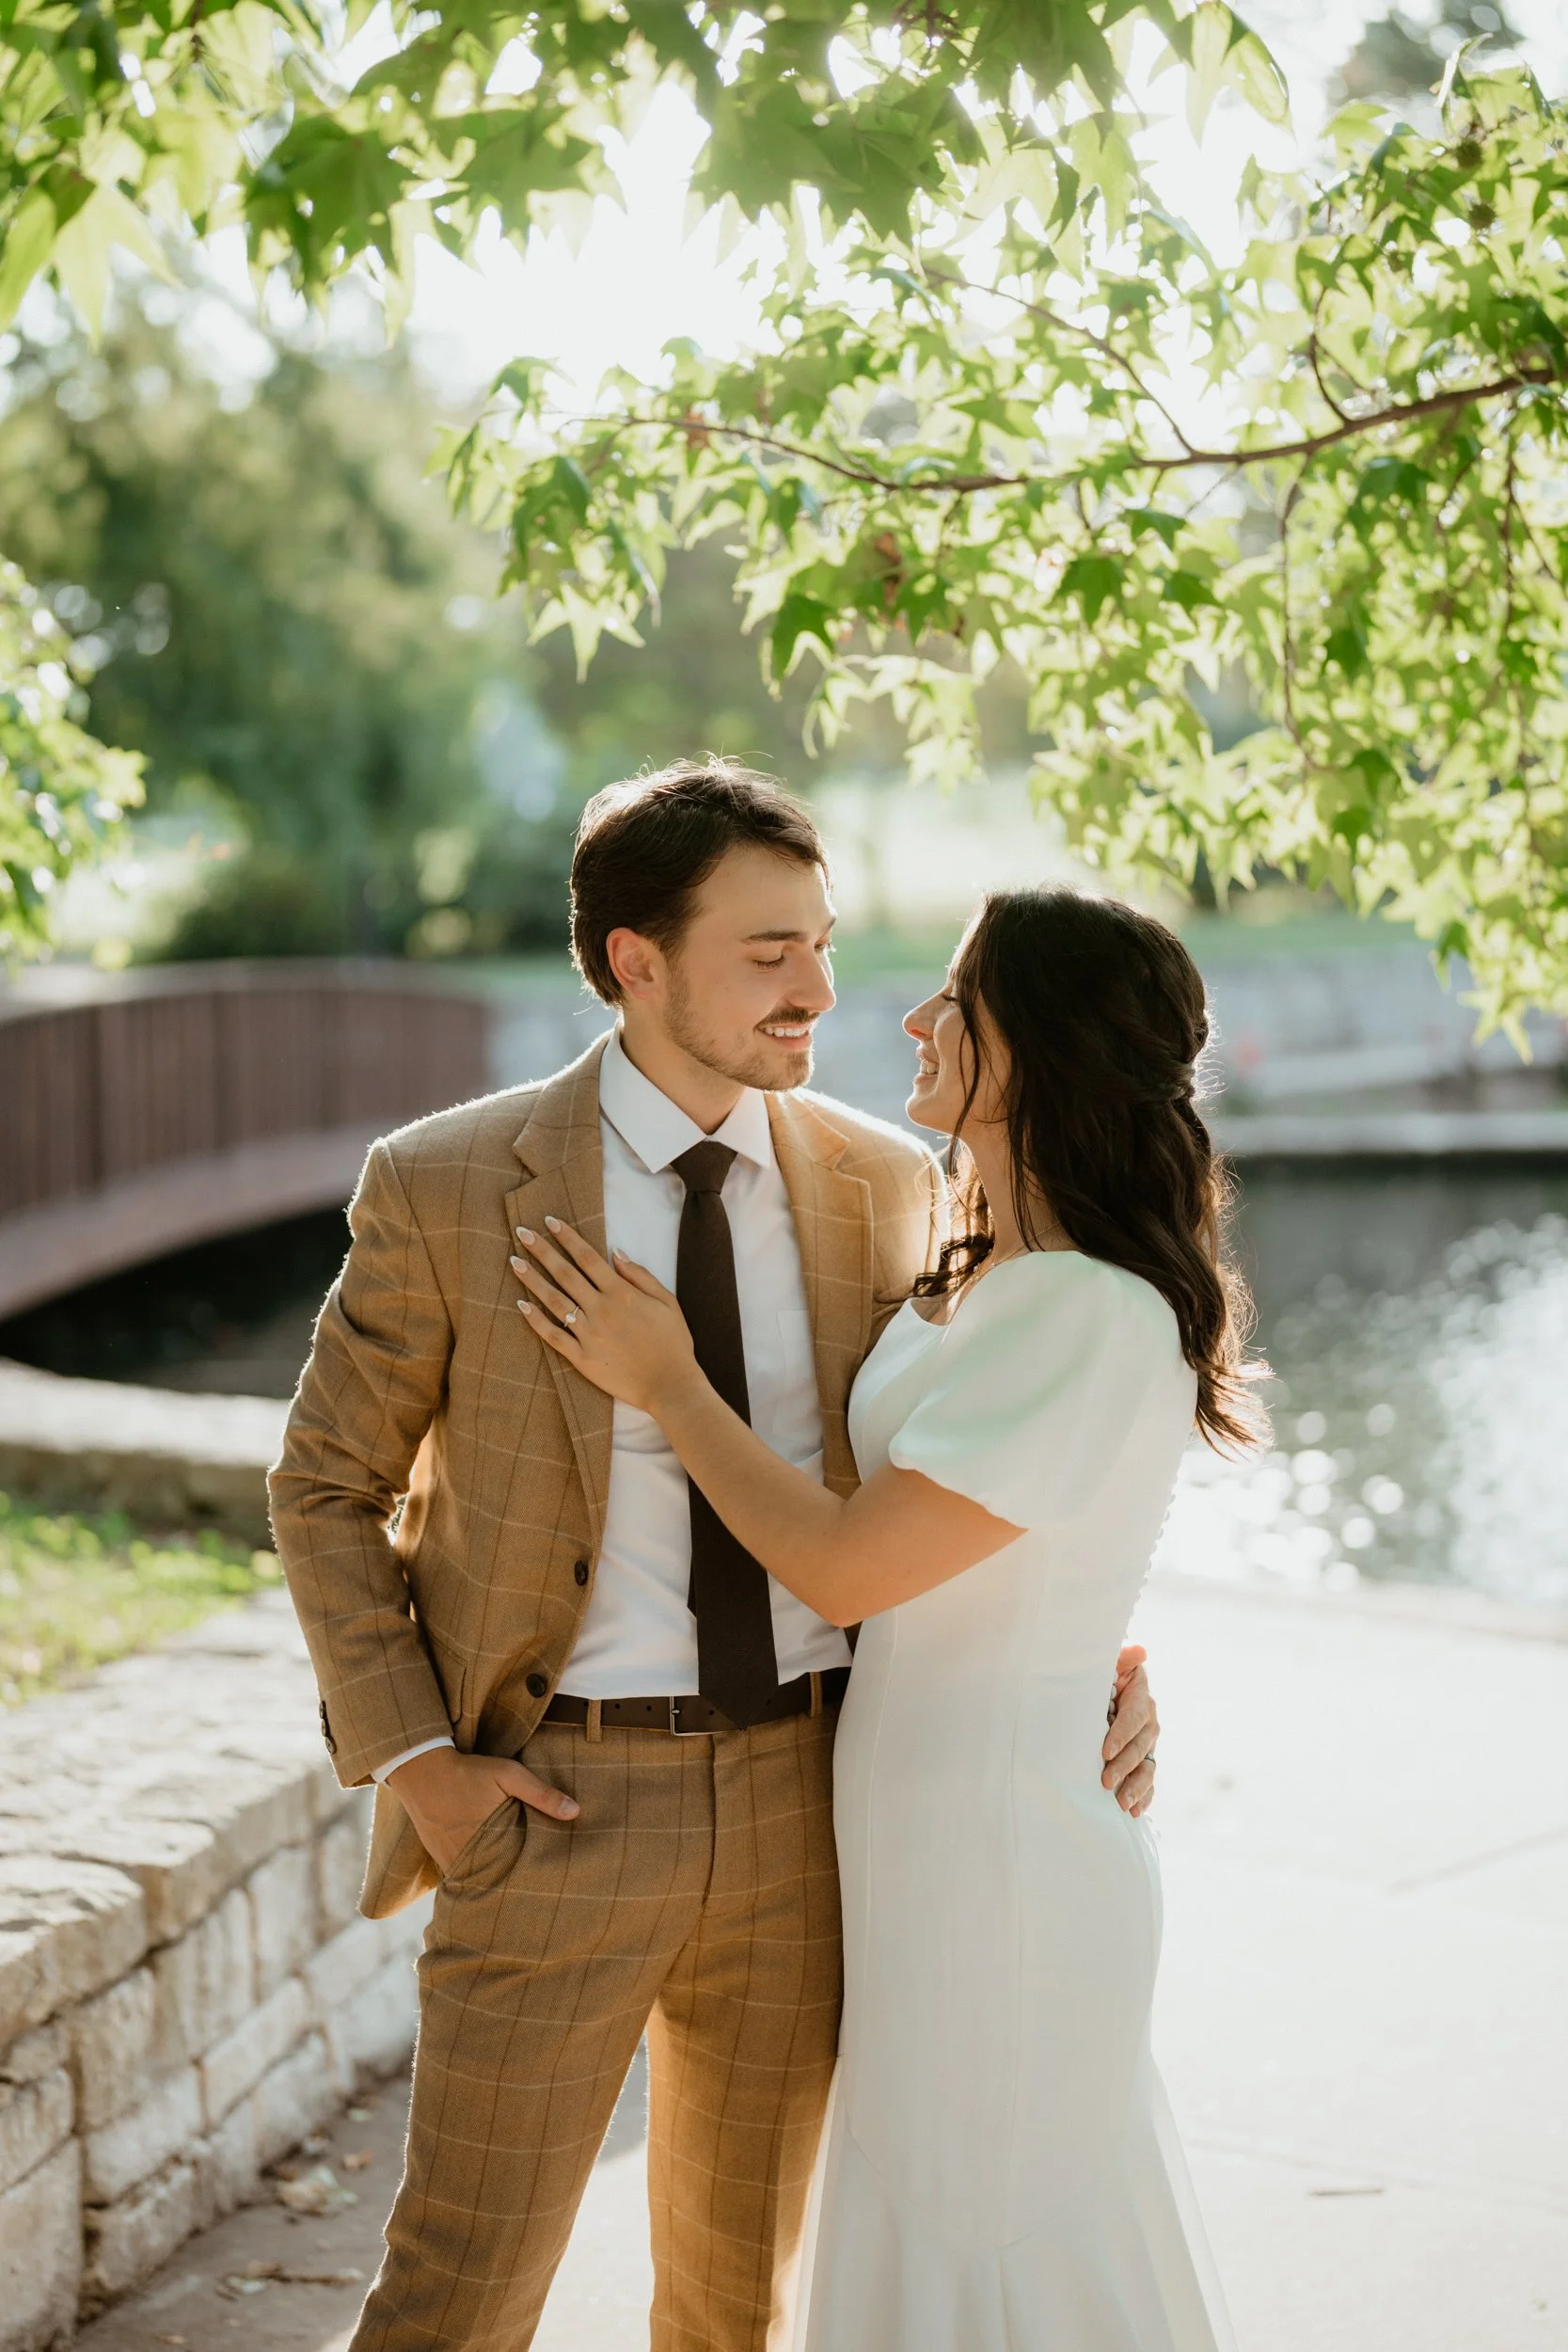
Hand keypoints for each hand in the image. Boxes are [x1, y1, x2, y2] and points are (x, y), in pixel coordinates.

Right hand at [387, 1745, 577, 1876]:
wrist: (421, 1771)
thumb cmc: (469, 1772)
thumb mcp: (509, 1775)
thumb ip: (541, 1794)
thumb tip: (576, 1812)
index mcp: (491, 1841)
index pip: (517, 1871)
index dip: (533, 1876)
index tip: (549, 1880)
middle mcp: (470, 1857)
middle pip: (498, 1880)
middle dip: (514, 1885)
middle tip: (536, 1892)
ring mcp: (451, 1860)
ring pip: (478, 1880)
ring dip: (493, 1882)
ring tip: (514, 1889)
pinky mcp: (439, 1856)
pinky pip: (460, 1876)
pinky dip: (474, 1876)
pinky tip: (487, 1875)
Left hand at [510, 1217, 698, 1415]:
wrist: (669, 1385)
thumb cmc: (673, 1343)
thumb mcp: (667, 1301)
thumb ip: (641, 1275)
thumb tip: (617, 1252)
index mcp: (622, 1293)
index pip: (588, 1258)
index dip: (567, 1238)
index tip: (550, 1222)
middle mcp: (601, 1309)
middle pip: (565, 1273)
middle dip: (542, 1250)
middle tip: (522, 1232)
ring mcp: (588, 1334)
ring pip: (554, 1301)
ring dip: (532, 1279)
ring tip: (514, 1261)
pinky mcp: (581, 1358)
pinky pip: (553, 1335)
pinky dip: (536, 1320)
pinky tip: (521, 1305)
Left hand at [1102, 1645, 1158, 1817]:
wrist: (1102, 1688)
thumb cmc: (1101, 1673)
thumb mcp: (1109, 1662)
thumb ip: (1122, 1659)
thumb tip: (1139, 1650)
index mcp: (1140, 1695)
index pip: (1133, 1717)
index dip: (1121, 1734)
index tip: (1104, 1751)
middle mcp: (1149, 1721)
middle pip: (1140, 1746)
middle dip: (1124, 1766)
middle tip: (1105, 1781)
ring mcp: (1148, 1743)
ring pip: (1148, 1767)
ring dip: (1136, 1787)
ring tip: (1122, 1805)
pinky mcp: (1144, 1760)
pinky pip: (1149, 1782)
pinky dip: (1144, 1797)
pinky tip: (1135, 1812)